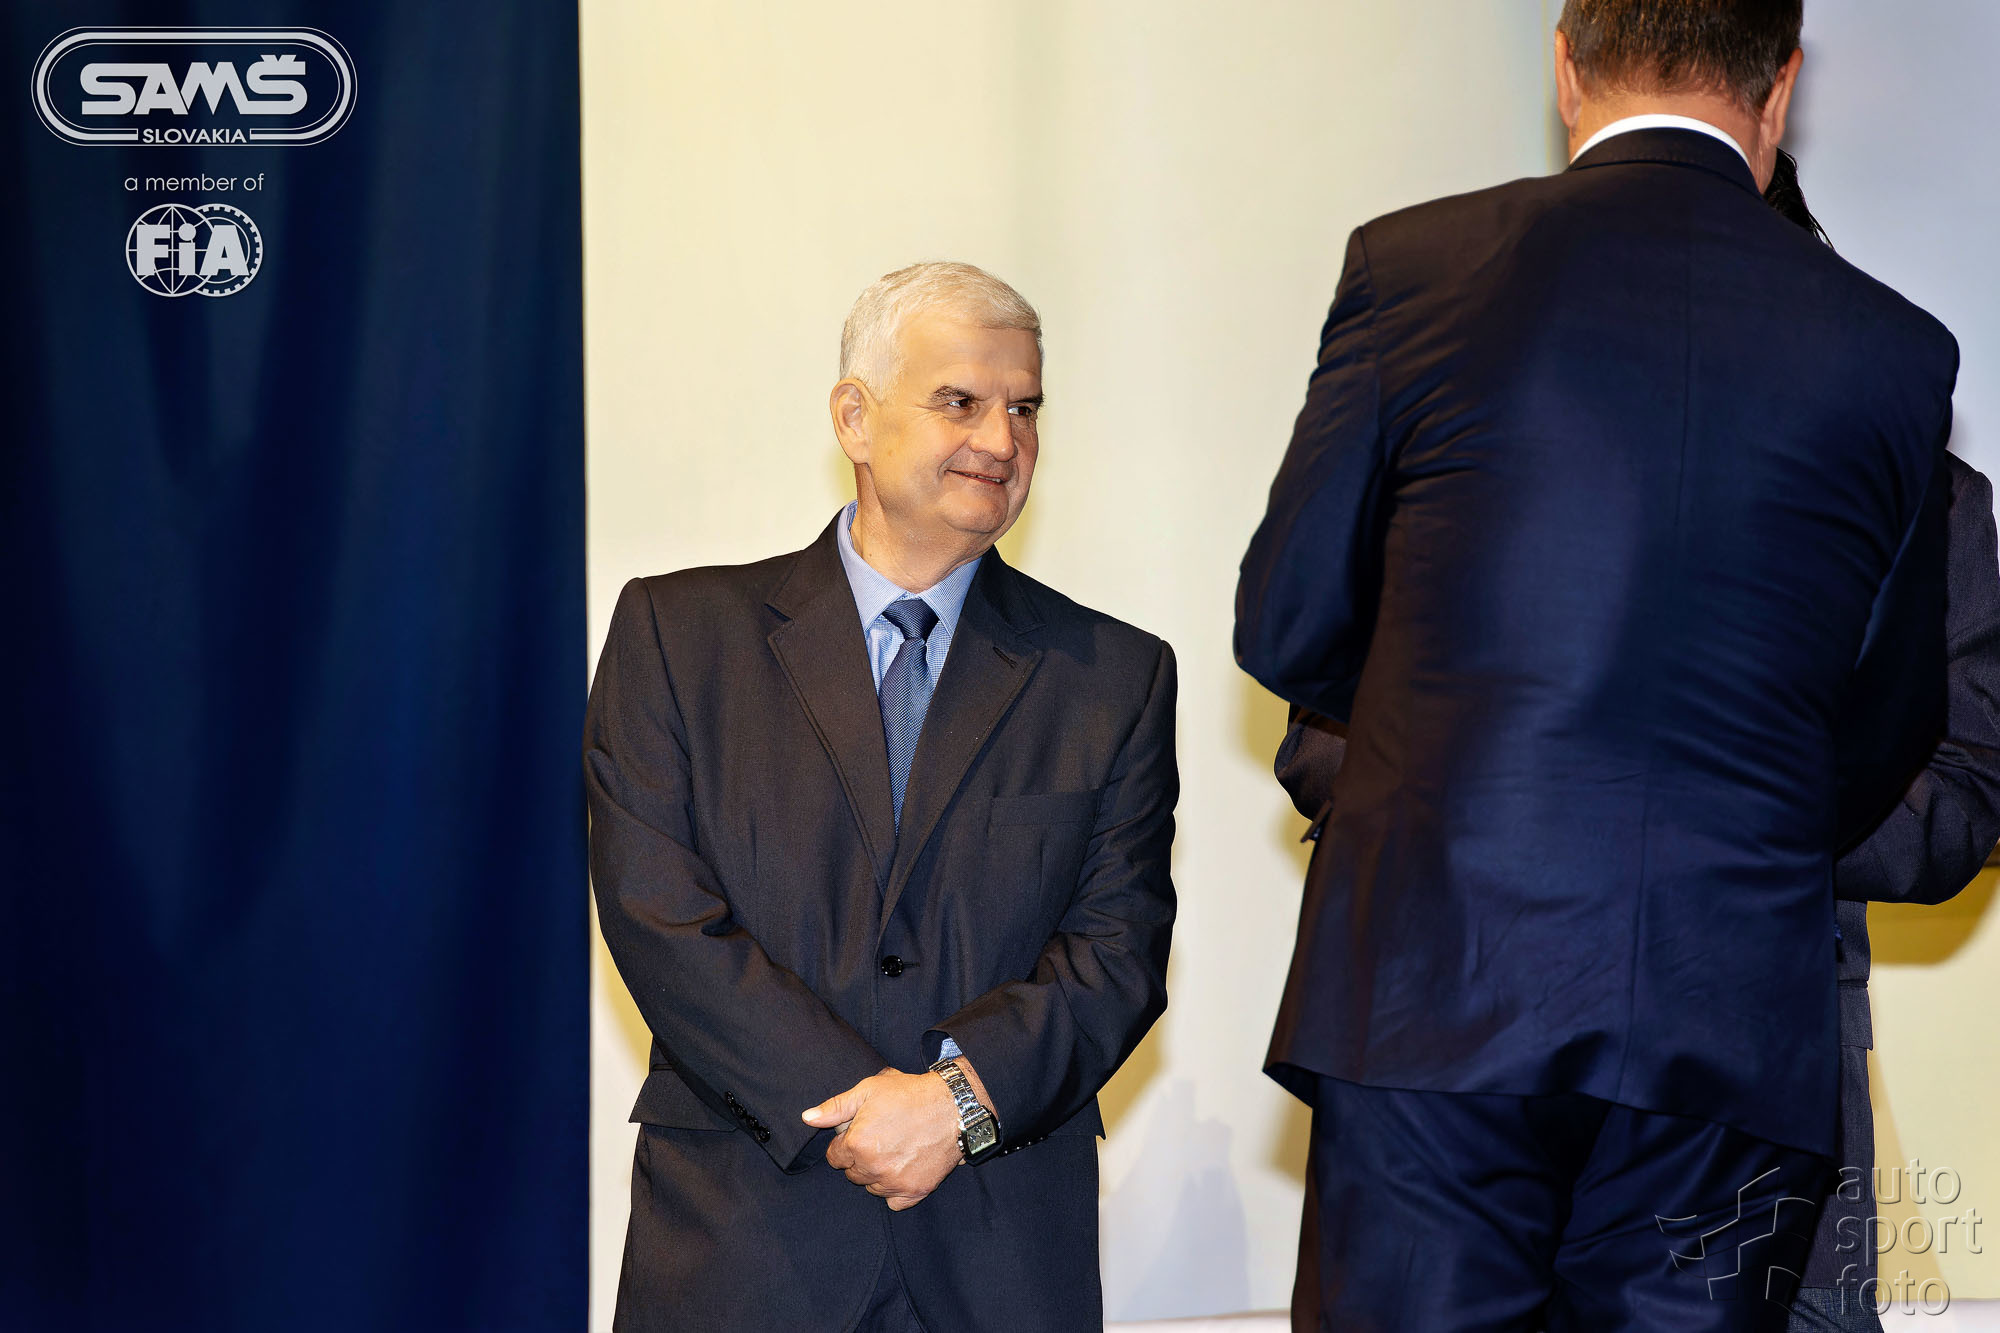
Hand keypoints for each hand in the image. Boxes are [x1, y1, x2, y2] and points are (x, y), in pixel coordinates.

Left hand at [801, 1062, 986, 1210]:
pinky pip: (893, 1202)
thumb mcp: (868, 1090)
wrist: (953, 1108)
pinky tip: (903, 1168)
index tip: (861, 1132)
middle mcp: (872, 1168)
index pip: (835, 1157)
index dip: (846, 1143)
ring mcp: (894, 1183)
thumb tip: (807, 1119)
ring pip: (871, 1187)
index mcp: (856, 1144)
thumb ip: (835, 1107)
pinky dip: (895, 1189)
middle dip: (860, 1158)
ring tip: (895, 1149)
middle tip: (881, 1138)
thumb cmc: (909, 1095)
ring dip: (877, 1173)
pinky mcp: (914, 1192)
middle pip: (852, 1173)